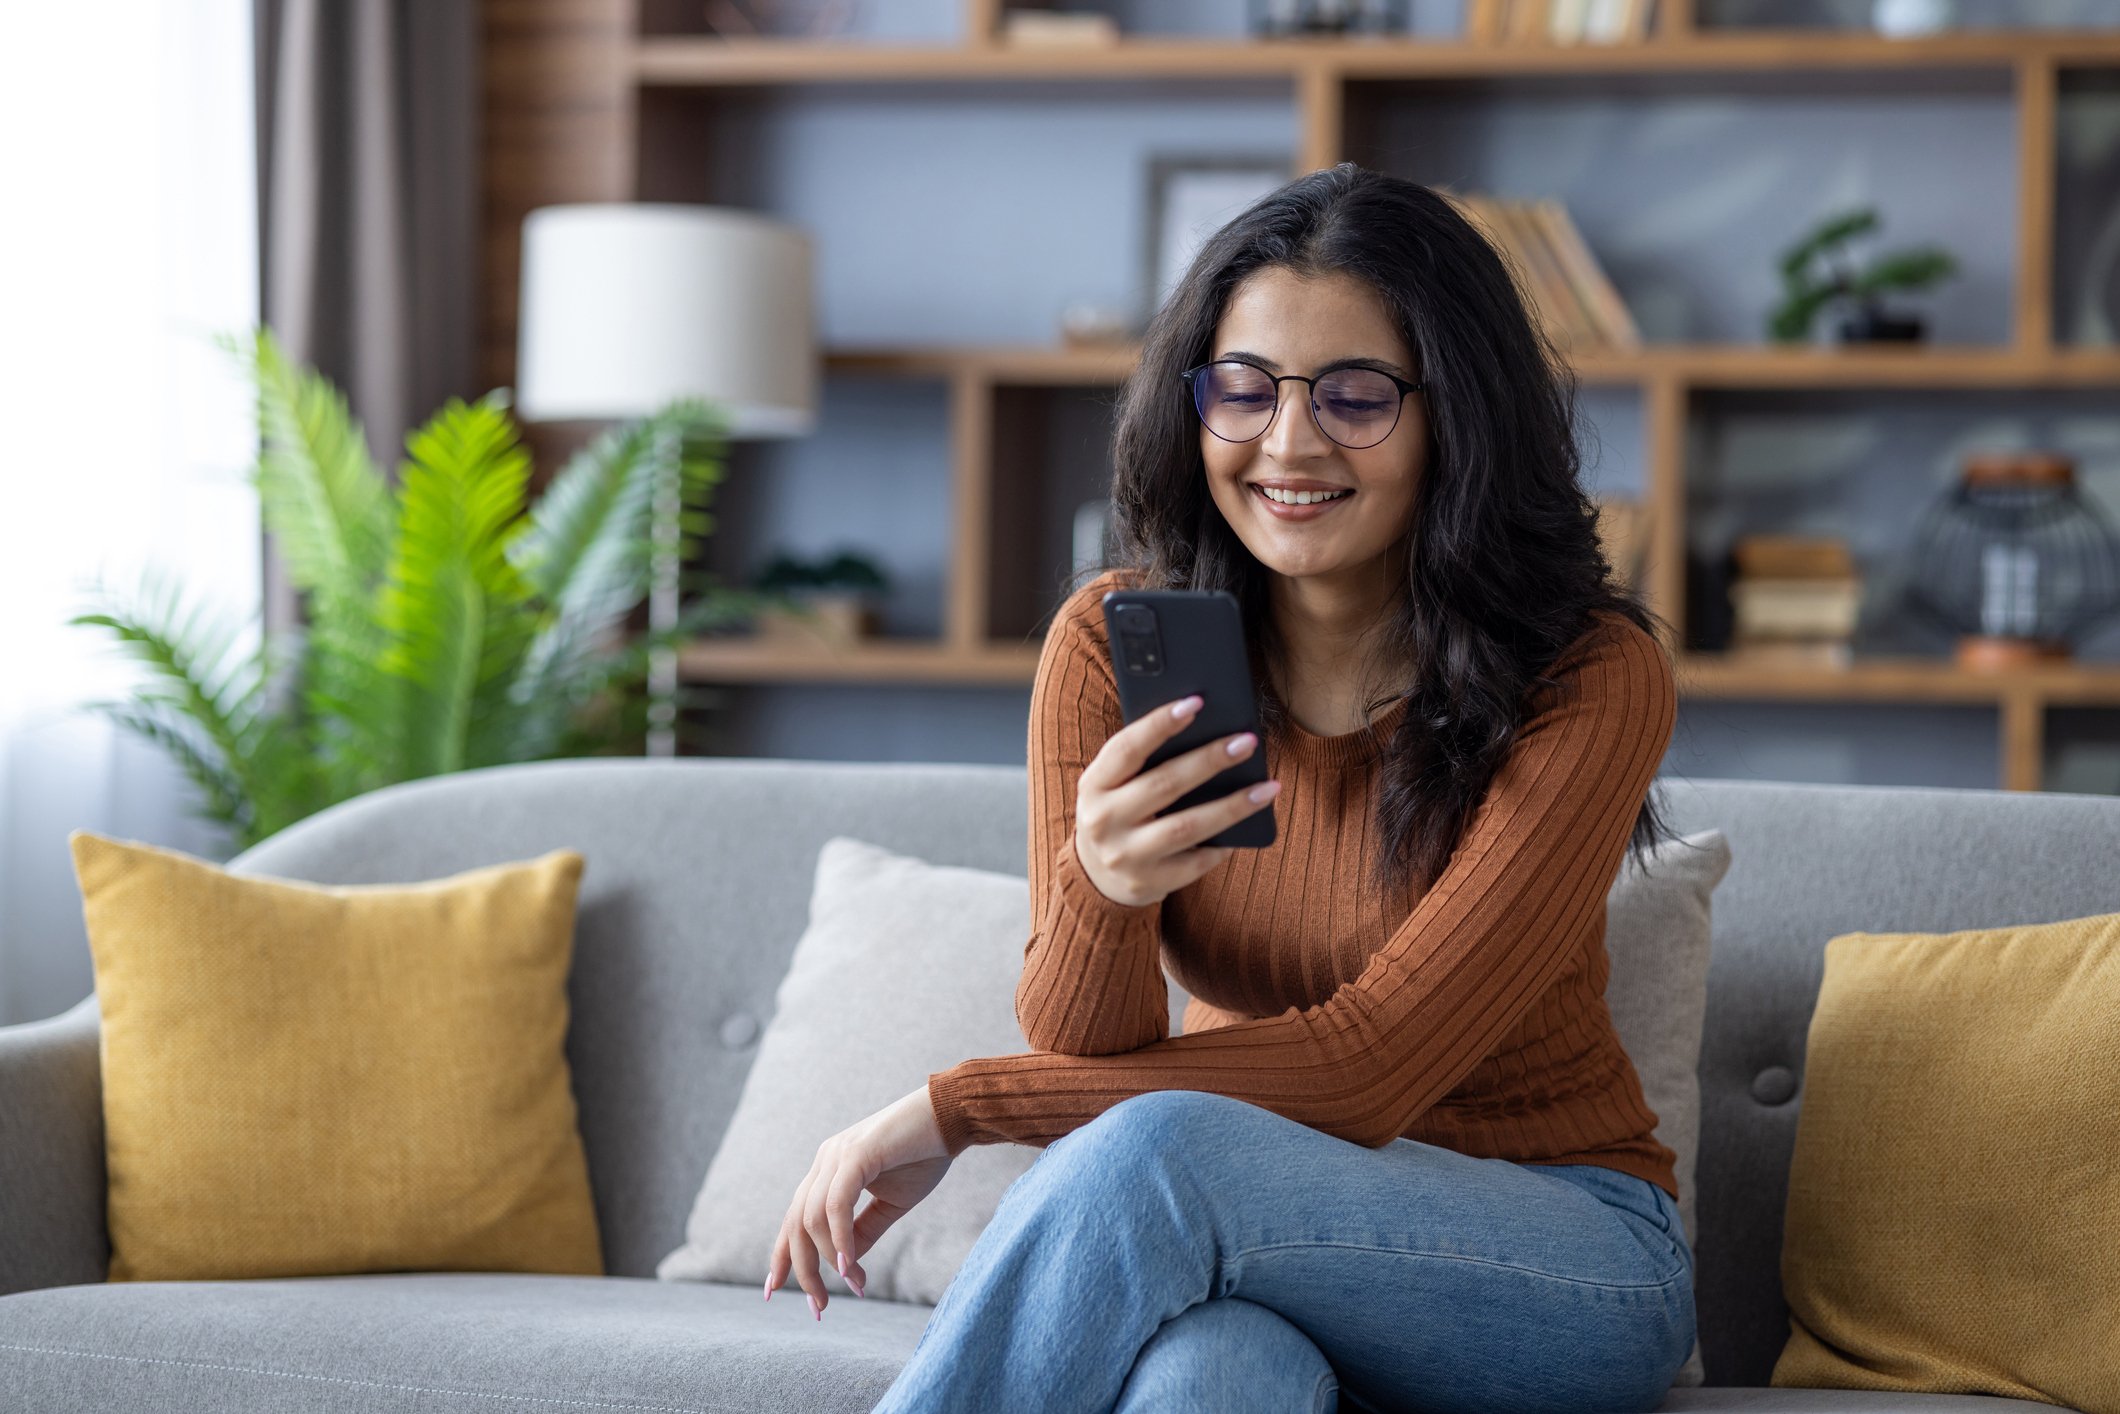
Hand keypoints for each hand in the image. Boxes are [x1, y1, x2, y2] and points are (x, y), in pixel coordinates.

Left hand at [767, 1084, 951, 1320]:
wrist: (952, 1117)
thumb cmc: (924, 1156)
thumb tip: (845, 1265)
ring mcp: (836, 1155)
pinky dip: (839, 1237)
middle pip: (796, 1224)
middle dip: (805, 1270)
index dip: (781, 1256)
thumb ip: (865, 1231)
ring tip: (855, 1284)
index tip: (772, 1291)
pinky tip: (849, 1264)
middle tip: (821, 1307)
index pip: (793, 1218)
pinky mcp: (856, 1154)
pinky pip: (837, 1204)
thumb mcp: (891, 1203)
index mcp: (828, 1170)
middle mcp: (824, 1160)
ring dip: (829, 1259)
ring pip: (812, 1218)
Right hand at [1074, 693, 1280, 907]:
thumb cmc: (1118, 812)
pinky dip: (1224, 842)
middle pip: (1164, 784)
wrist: (1096, 876)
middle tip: (1247, 741)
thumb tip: (1204, 727)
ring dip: (1233, 805)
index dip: (1160, 724)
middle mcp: (1103, 821)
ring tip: (1267, 787)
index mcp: (1093, 785)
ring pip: (1187, 826)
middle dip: (1210, 760)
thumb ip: (1143, 760)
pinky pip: (1196, 861)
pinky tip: (1249, 824)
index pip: (1126, 748)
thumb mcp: (1113, 784)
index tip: (1196, 702)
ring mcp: (1125, 856)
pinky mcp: (1148, 883)